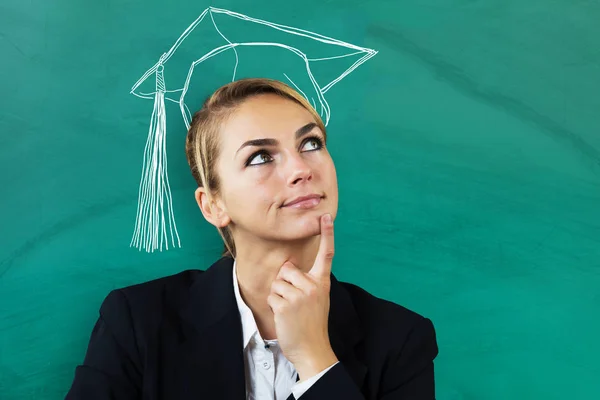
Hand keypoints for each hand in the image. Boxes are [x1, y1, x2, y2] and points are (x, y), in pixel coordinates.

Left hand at [266, 213, 338, 378]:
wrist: (312, 349)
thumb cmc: (311, 323)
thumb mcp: (317, 299)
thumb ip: (306, 281)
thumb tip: (287, 266)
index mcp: (322, 282)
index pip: (326, 254)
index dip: (327, 234)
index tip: (326, 217)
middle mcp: (313, 285)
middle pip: (287, 269)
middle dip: (284, 283)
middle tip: (295, 302)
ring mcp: (300, 295)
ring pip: (277, 282)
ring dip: (278, 296)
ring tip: (290, 310)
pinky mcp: (286, 305)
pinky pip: (271, 295)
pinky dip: (274, 305)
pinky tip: (285, 316)